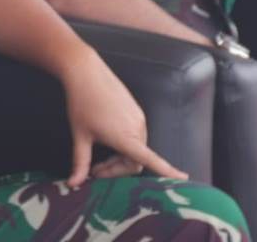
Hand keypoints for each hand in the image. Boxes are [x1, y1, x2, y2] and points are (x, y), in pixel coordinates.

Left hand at [60, 48, 186, 186]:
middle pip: (135, 161)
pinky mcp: (136, 111)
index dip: (167, 171)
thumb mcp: (79, 135)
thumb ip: (80, 162)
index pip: (151, 160)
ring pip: (135, 149)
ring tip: (97, 159)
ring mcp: (139, 118)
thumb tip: (73, 183)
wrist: (85, 72)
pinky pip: (136, 135)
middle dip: (116, 170)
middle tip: (95, 172)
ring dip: (119, 158)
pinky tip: (106, 141)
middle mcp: (138, 128)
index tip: (184, 178)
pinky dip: (124, 144)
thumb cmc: (81, 103)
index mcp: (126, 137)